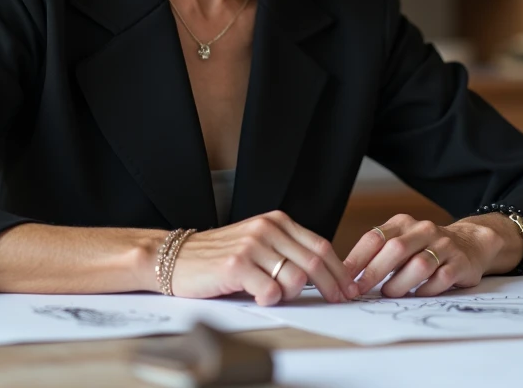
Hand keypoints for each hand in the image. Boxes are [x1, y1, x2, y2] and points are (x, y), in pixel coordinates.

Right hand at [169, 210, 360, 305]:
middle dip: (332, 286)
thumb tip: (324, 276)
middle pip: (315, 261)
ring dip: (292, 293)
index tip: (348, 287)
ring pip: (296, 277)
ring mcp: (252, 245)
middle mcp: (266, 228)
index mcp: (276, 221)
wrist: (174, 257)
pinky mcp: (236, 264)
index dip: (339, 270)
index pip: (321, 245)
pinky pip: (270, 291)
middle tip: (338, 301)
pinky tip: (257, 296)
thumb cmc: (217, 256)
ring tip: (275, 294)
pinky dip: (270, 300)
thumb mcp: (257, 244)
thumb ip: (286, 252)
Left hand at [343, 213, 514, 297]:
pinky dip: (425, 290)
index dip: (357, 259)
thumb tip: (345, 277)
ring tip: (389, 293)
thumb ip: (378, 254)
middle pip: (395, 249)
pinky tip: (417, 294)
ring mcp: (443, 246)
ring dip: (399, 284)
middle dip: (374, 272)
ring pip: (418, 265)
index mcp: (403, 224)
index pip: (375, 237)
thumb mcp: (401, 241)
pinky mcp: (459, 264)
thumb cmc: (424, 248)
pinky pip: (440, 279)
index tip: (343, 279)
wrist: (469, 243)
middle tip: (359, 291)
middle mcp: (423, 230)